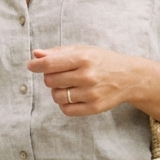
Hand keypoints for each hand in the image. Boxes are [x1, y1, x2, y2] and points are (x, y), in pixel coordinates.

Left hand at [26, 45, 144, 116]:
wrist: (129, 77)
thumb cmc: (102, 61)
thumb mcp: (83, 50)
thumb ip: (58, 52)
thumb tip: (36, 54)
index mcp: (83, 58)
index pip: (50, 64)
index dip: (36, 65)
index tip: (31, 65)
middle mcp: (87, 76)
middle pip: (50, 80)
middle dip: (50, 77)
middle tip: (60, 74)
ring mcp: (90, 94)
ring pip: (56, 96)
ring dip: (57, 90)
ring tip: (68, 85)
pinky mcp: (94, 108)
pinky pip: (66, 109)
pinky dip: (64, 103)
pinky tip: (72, 96)